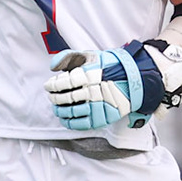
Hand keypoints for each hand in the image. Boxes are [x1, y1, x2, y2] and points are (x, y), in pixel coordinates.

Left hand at [44, 46, 158, 129]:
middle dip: (54, 98)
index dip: (52, 85)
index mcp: (89, 75)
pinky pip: (79, 124)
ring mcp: (97, 107)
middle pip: (65, 98)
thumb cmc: (109, 68)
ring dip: (59, 110)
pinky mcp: (101, 119)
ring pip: (70, 112)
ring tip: (56, 107)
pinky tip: (64, 117)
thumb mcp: (91, 56)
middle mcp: (92, 92)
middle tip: (52, 96)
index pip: (63, 83)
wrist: (132, 82)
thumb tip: (52, 67)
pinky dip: (68, 122)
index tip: (48, 86)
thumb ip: (69, 57)